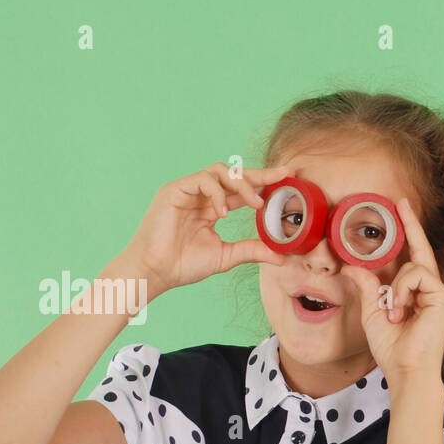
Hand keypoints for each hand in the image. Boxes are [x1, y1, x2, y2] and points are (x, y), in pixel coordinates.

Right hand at [122, 162, 289, 297]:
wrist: (157, 271)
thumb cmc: (184, 264)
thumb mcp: (227, 255)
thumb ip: (252, 250)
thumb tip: (282, 257)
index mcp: (213, 208)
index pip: (242, 190)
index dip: (263, 184)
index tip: (287, 180)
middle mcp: (201, 195)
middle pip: (234, 175)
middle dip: (260, 174)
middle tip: (283, 174)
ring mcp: (187, 190)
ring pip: (220, 172)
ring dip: (242, 185)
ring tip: (255, 204)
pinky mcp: (174, 189)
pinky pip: (202, 179)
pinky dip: (217, 193)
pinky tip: (224, 212)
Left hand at [345, 198, 443, 391]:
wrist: (406, 370)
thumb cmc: (392, 349)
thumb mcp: (373, 312)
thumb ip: (368, 287)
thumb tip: (352, 265)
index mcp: (416, 293)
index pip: (412, 258)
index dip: (407, 233)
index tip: (399, 211)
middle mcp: (431, 290)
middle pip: (420, 250)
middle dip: (411, 224)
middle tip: (401, 201)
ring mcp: (440, 291)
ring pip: (413, 265)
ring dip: (395, 287)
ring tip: (392, 311)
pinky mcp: (443, 296)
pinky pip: (417, 274)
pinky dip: (402, 289)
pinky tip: (399, 309)